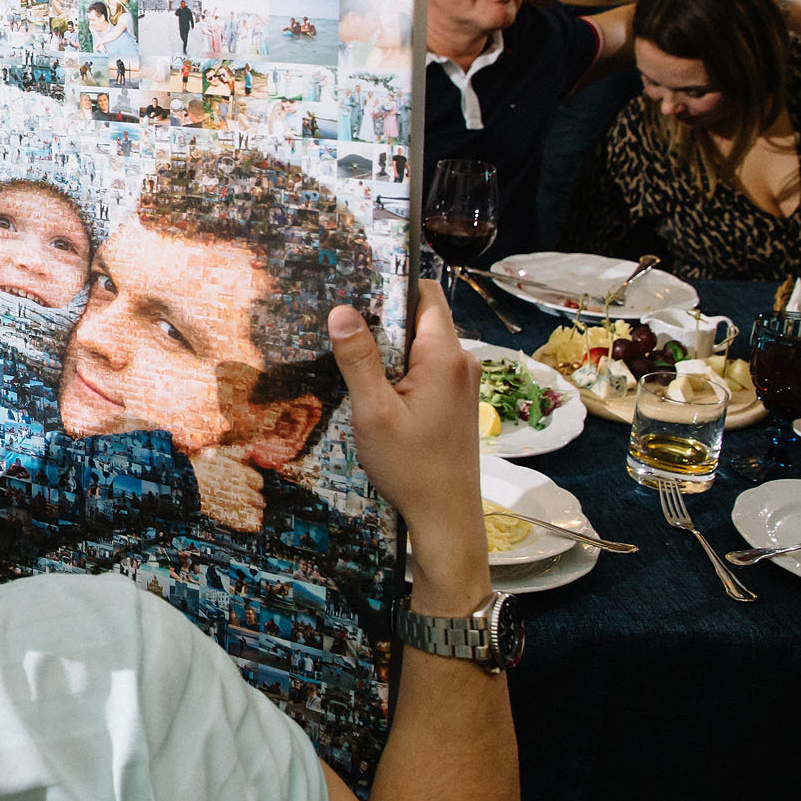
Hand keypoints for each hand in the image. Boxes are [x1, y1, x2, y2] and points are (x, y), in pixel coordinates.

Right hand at [190, 447, 263, 531]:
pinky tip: (246, 522)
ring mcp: (239, 506)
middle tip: (243, 499)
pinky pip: (251, 525)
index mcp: (242, 474)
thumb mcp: (217, 453)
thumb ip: (235, 452)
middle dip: (252, 498)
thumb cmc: (197, 468)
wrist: (183, 485)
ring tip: (243, 511)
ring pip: (257, 512)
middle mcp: (244, 490)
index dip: (251, 483)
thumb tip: (249, 450)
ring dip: (252, 511)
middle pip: (258, 498)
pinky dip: (250, 524)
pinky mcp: (232, 519)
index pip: (258, 481)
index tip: (246, 485)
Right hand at [327, 281, 485, 602]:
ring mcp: (460, 383)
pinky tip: (370, 385)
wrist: (446, 516)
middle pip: (422, 317)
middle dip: (383, 316)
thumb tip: (341, 311)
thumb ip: (358, 360)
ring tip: (348, 352)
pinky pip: (425, 368)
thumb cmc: (412, 466)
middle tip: (340, 320)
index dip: (393, 284)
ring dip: (388, 346)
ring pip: (421, 344)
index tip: (356, 287)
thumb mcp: (374, 412)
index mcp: (444, 356)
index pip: (426, 294)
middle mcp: (460, 362)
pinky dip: (399, 368)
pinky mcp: (454, 401)